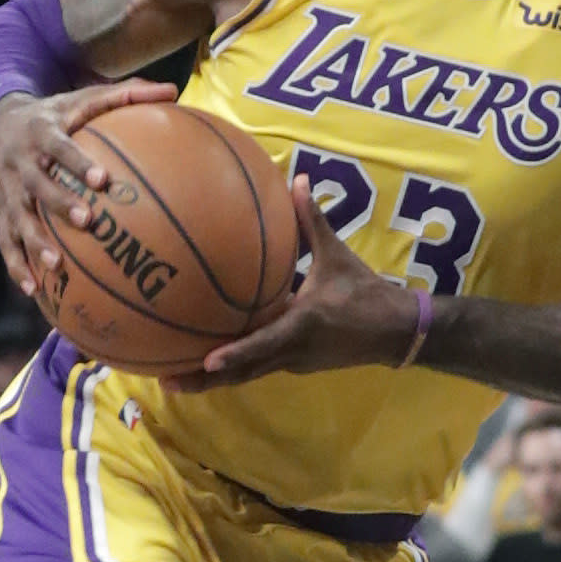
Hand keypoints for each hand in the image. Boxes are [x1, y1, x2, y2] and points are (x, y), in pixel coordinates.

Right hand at [0, 78, 177, 299]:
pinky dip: (16, 266)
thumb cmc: (55, 113)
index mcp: (40, 133)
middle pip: (37, 185)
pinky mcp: (0, 212)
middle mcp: (19, 163)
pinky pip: (6, 242)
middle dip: (59, 204)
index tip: (102, 179)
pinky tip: (33, 291)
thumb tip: (173, 92)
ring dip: (34, 243)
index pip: (59, 147)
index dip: (77, 162)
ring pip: (17, 220)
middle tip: (87, 221)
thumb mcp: (83, 98)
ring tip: (56, 266)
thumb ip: (125, 96)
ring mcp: (6, 191)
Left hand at [162, 178, 419, 391]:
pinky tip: (209, 361)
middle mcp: (292, 352)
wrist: (395, 331)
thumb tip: (297, 180)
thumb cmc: (365, 292)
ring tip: (174, 379)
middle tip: (166, 381)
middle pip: (243, 373)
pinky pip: (258, 368)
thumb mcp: (338, 255)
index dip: (236, 354)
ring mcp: (293, 364)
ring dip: (213, 381)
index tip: (206, 361)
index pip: (264, 344)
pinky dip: (233, 368)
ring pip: (247, 375)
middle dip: (204, 380)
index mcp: (302, 324)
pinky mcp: (295, 366)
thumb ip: (312, 221)